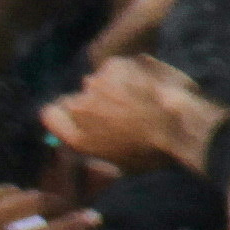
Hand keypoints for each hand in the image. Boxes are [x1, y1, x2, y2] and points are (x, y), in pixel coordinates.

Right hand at [41, 52, 224, 175]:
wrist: (180, 125)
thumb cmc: (154, 152)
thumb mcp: (120, 165)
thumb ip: (97, 151)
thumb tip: (91, 144)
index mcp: (77, 136)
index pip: (49, 115)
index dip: (62, 113)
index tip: (77, 115)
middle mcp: (80, 107)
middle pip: (76, 97)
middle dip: (93, 101)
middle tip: (120, 109)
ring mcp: (95, 82)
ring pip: (99, 81)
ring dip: (114, 87)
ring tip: (141, 98)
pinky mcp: (114, 64)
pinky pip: (118, 67)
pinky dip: (130, 73)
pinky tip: (148, 85)